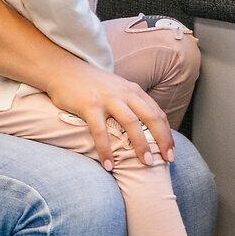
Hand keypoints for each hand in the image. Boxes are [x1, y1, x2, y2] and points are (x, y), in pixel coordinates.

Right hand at [44, 58, 175, 170]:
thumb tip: (144, 130)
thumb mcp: (117, 90)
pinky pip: (100, 131)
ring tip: (146, 164)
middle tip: (167, 159)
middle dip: (162, 140)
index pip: (157, 113)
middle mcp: (124, 93)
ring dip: (141, 145)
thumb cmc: (91, 85)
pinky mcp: (89, 106)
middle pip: (151, 117)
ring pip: (131, 123)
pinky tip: (109, 165)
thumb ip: (130, 105)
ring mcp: (107, 99)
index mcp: (134, 91)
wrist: (63, 70)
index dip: (167, 134)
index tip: (171, 152)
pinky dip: (106, 150)